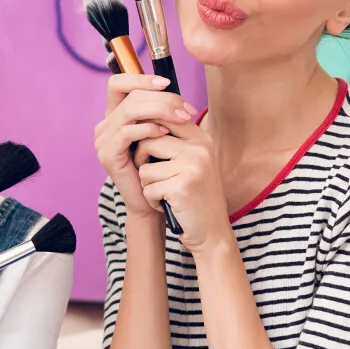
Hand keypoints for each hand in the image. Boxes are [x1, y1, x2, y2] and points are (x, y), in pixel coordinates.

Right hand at [94, 73, 198, 220]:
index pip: (119, 83)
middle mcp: (105, 125)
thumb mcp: (160, 131)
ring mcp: (102, 140)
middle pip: (130, 95)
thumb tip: (171, 88)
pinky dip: (149, 129)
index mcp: (115, 115)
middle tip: (186, 109)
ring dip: (160, 110)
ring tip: (182, 119)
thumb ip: (159, 110)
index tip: (167, 84)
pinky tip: (165, 134)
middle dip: (162, 98)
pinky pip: (127, 132)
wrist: (152, 199)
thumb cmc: (159, 164)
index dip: (141, 78)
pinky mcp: (107, 155)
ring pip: (129, 110)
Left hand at [136, 121, 235, 255]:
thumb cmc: (194, 195)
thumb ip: (171, 141)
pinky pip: (147, 189)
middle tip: (151, 176)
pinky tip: (167, 205)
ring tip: (164, 193)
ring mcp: (192, 167)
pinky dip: (152, 200)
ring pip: (144, 168)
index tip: (143, 150)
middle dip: (141, 159)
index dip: (145, 132)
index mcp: (200, 139)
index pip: (164, 117)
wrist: (211, 230)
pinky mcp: (181, 187)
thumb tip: (138, 120)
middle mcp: (199, 149)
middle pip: (148, 140)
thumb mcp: (189, 162)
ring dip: (147, 185)